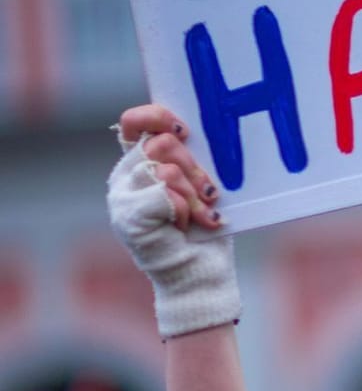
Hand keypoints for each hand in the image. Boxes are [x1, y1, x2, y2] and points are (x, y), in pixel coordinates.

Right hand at [107, 104, 239, 337]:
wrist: (200, 273)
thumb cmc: (204, 229)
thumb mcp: (201, 186)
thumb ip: (191, 160)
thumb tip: (195, 134)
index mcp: (141, 162)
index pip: (135, 121)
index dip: (158, 118)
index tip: (185, 132)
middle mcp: (127, 175)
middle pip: (161, 144)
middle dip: (195, 169)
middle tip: (209, 194)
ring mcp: (123, 196)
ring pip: (166, 171)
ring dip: (194, 195)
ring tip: (204, 215)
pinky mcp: (128, 217)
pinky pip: (165, 195)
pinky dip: (186, 212)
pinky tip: (188, 228)